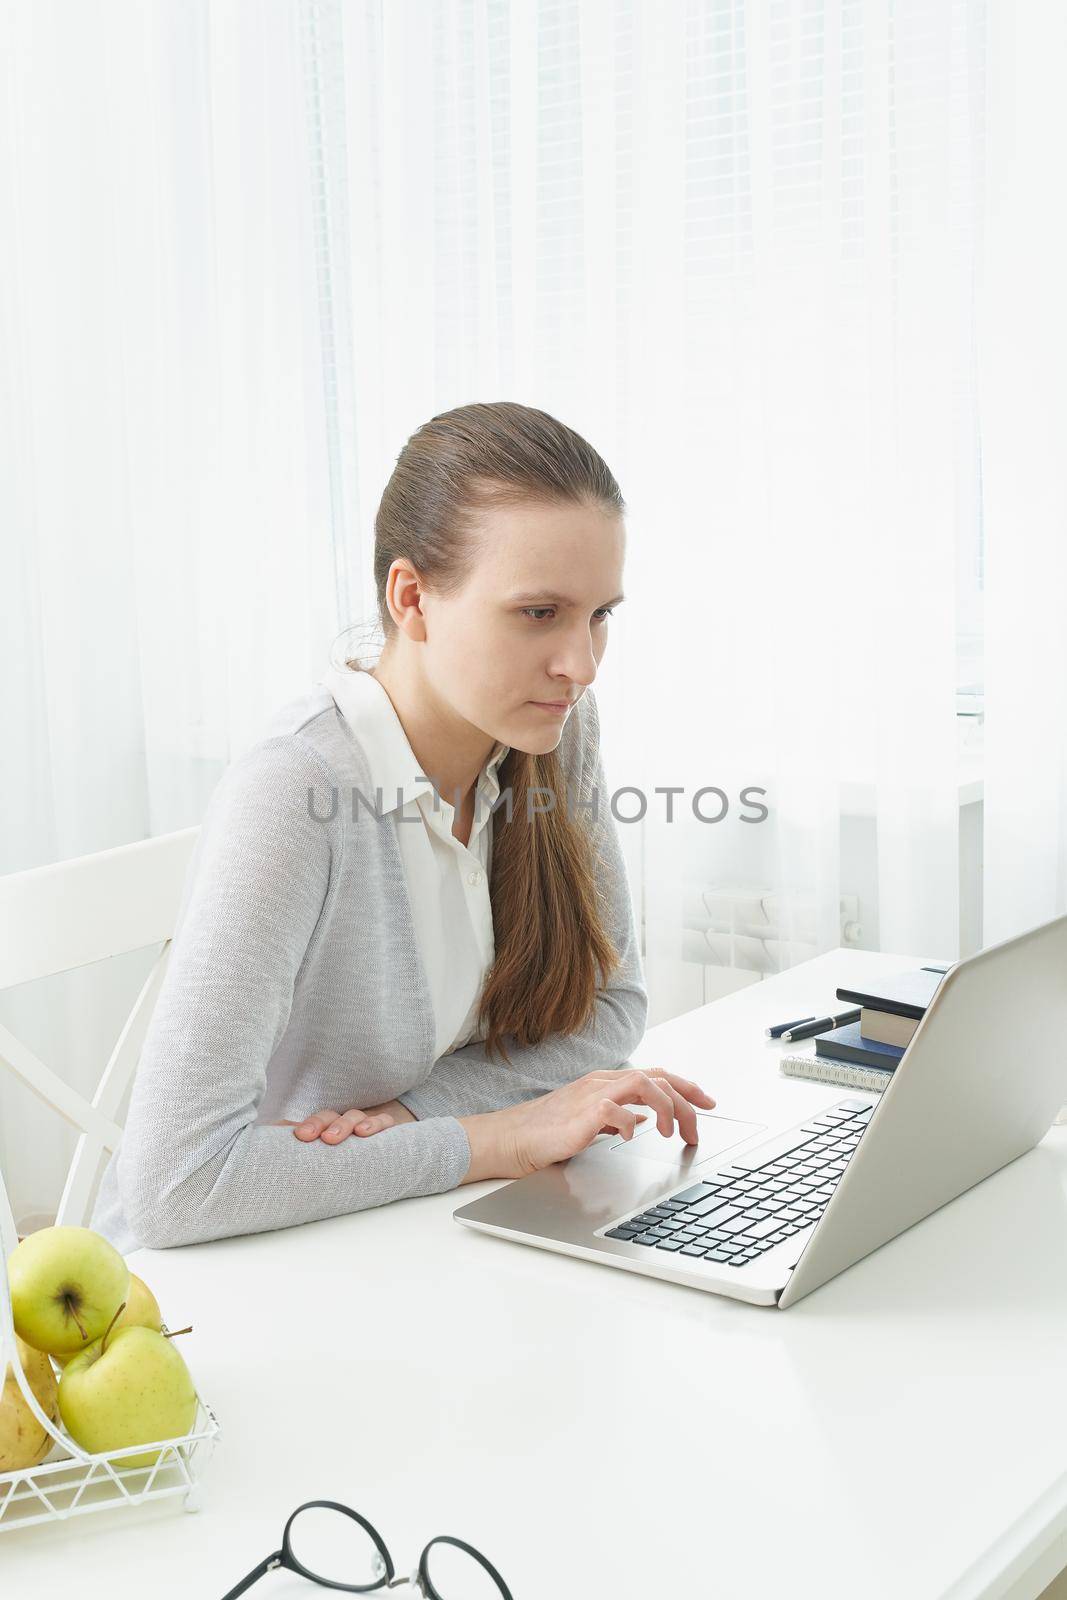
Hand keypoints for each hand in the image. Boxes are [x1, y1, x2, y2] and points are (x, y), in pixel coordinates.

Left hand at [273, 1098, 417, 1143]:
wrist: (392, 1141)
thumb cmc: (352, 1147)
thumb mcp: (327, 1146)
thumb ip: (300, 1150)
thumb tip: (271, 1145)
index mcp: (328, 1126)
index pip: (312, 1122)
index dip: (304, 1126)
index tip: (297, 1136)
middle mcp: (345, 1121)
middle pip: (330, 1116)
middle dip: (319, 1124)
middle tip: (307, 1137)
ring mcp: (367, 1122)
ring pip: (354, 1116)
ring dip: (344, 1124)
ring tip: (334, 1138)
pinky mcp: (388, 1126)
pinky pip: (383, 1121)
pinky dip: (375, 1124)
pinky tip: (365, 1133)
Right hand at [463, 1068, 716, 1181]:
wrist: (510, 1139)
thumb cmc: (545, 1131)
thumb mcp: (590, 1121)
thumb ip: (615, 1116)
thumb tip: (640, 1119)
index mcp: (606, 1083)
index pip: (655, 1076)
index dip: (685, 1087)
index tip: (707, 1103)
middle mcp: (602, 1083)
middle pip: (656, 1078)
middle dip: (686, 1100)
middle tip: (700, 1125)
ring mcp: (591, 1096)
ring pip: (642, 1084)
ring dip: (666, 1108)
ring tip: (673, 1134)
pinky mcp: (580, 1115)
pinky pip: (615, 1111)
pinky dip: (631, 1123)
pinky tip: (633, 1136)